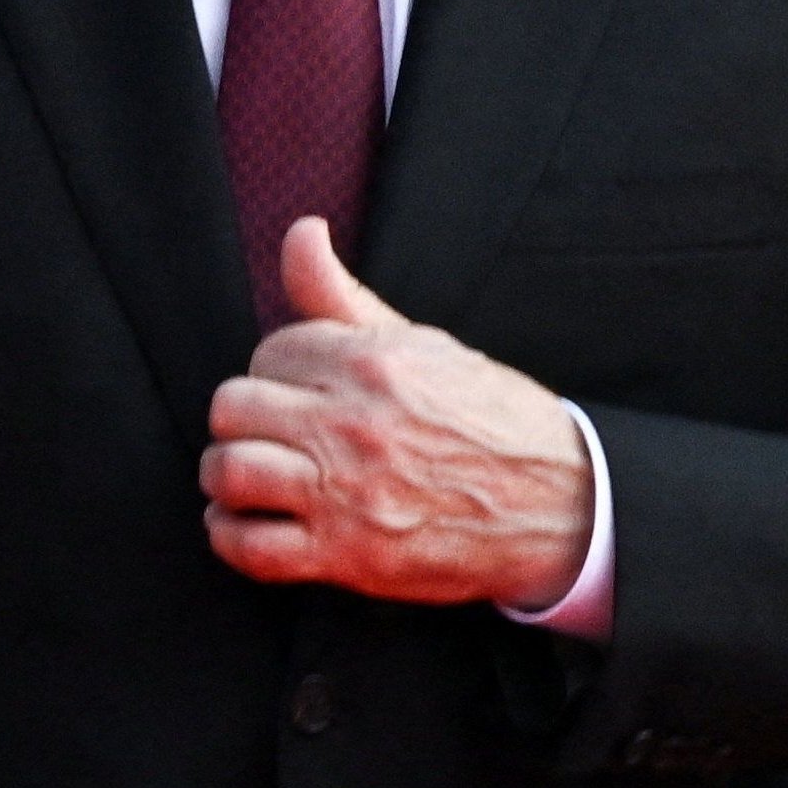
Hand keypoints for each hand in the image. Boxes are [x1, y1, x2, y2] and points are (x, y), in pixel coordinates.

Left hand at [203, 221, 596, 605]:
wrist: (559, 504)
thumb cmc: (493, 421)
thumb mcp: (425, 344)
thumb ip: (345, 296)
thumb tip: (300, 233)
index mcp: (372, 362)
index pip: (269, 352)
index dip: (278, 374)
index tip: (299, 394)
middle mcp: (352, 422)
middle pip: (233, 408)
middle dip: (244, 421)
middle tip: (270, 435)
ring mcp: (345, 492)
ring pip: (229, 471)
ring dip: (228, 477)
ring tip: (251, 479)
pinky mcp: (347, 554)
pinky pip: (249, 546)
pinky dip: (232, 535)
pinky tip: (249, 523)